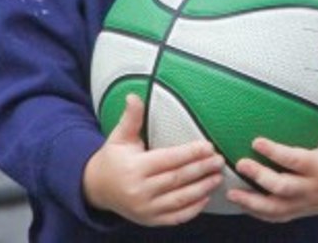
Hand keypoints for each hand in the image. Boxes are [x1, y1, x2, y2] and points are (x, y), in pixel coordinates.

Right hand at [82, 94, 225, 225]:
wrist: (97, 189)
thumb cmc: (113, 159)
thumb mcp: (119, 137)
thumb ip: (131, 118)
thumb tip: (133, 96)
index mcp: (134, 168)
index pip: (168, 159)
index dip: (190, 153)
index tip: (209, 146)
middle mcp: (139, 191)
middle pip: (177, 179)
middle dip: (202, 169)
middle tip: (220, 160)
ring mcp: (145, 209)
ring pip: (180, 199)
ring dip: (202, 189)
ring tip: (218, 177)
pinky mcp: (149, 220)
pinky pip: (175, 217)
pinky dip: (192, 209)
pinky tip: (206, 198)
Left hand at [227, 98, 317, 222]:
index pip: (295, 161)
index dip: (275, 153)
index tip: (256, 142)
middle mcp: (313, 188)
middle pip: (282, 187)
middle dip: (259, 177)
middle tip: (241, 164)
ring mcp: (306, 202)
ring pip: (277, 208)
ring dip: (252, 203)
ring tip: (232, 193)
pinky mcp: (302, 210)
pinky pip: (279, 217)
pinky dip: (260, 214)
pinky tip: (244, 205)